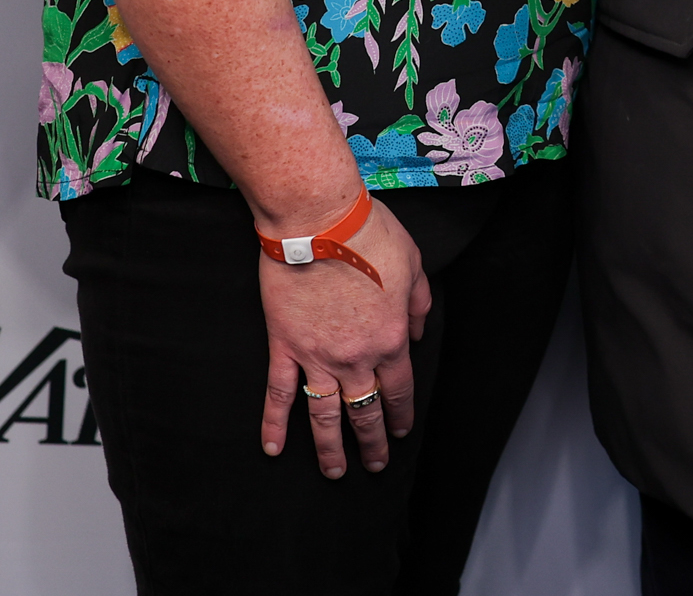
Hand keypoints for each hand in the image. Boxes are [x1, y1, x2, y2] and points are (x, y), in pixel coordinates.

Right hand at [254, 194, 431, 477]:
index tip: (401, 431)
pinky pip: (280, 393)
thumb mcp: (413, 265)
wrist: (318, 220)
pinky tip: (274, 448)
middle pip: (365, 411)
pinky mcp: (285, 346)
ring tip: (336, 472)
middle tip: (376, 464)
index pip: (399, 390)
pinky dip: (275, 424)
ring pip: (325, 415)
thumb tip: (416, 333)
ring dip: (331, 448)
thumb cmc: (369, 235)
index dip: (401, 414)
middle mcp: (356, 358)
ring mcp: (317, 356)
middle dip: (372, 442)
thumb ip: (418, 305)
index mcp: (389, 339)